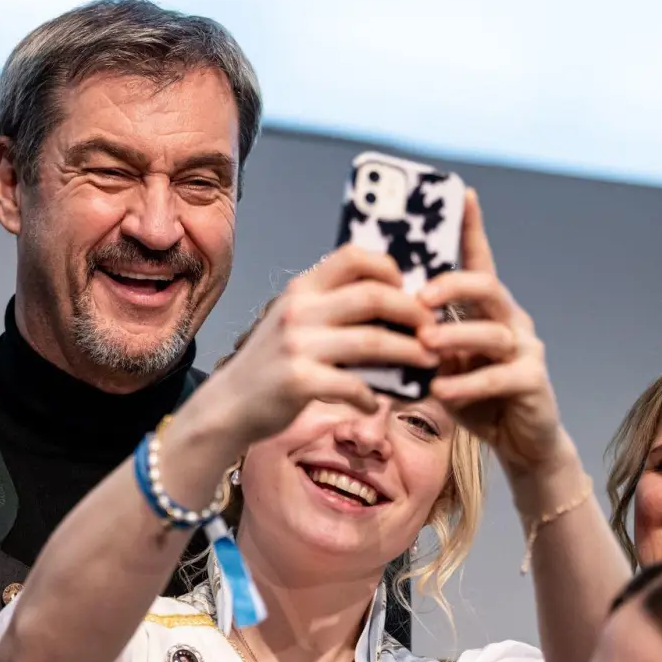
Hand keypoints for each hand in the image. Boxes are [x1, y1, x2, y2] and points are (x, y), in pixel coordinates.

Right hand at [179, 243, 437, 452]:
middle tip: (433, 329)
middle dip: (414, 312)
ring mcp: (298, 345)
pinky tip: (374, 402)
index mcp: (301, 290)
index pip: (354, 256)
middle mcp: (299, 310)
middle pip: (374, 296)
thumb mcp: (293, 323)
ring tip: (428, 361)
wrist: (228, 405)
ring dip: (411, 352)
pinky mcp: (300, 381)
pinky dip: (373, 395)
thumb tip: (390, 302)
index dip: (390, 268)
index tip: (409, 290)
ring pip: (374, 341)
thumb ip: (329, 308)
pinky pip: (356, 385)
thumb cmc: (270, 365)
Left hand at [418, 191, 574, 476]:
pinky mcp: (533, 383)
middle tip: (419, 299)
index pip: (478, 260)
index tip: (463, 195)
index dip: (472, 229)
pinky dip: (466, 384)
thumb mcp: (439, 360)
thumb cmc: (471, 394)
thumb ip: (418, 336)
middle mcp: (509, 320)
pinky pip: (500, 377)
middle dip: (451, 287)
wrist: (518, 442)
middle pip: (487, 286)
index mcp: (484, 308)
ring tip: (424, 345)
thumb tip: (370, 314)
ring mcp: (525, 350)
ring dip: (454, 337)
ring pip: (492, 332)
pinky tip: (440, 390)